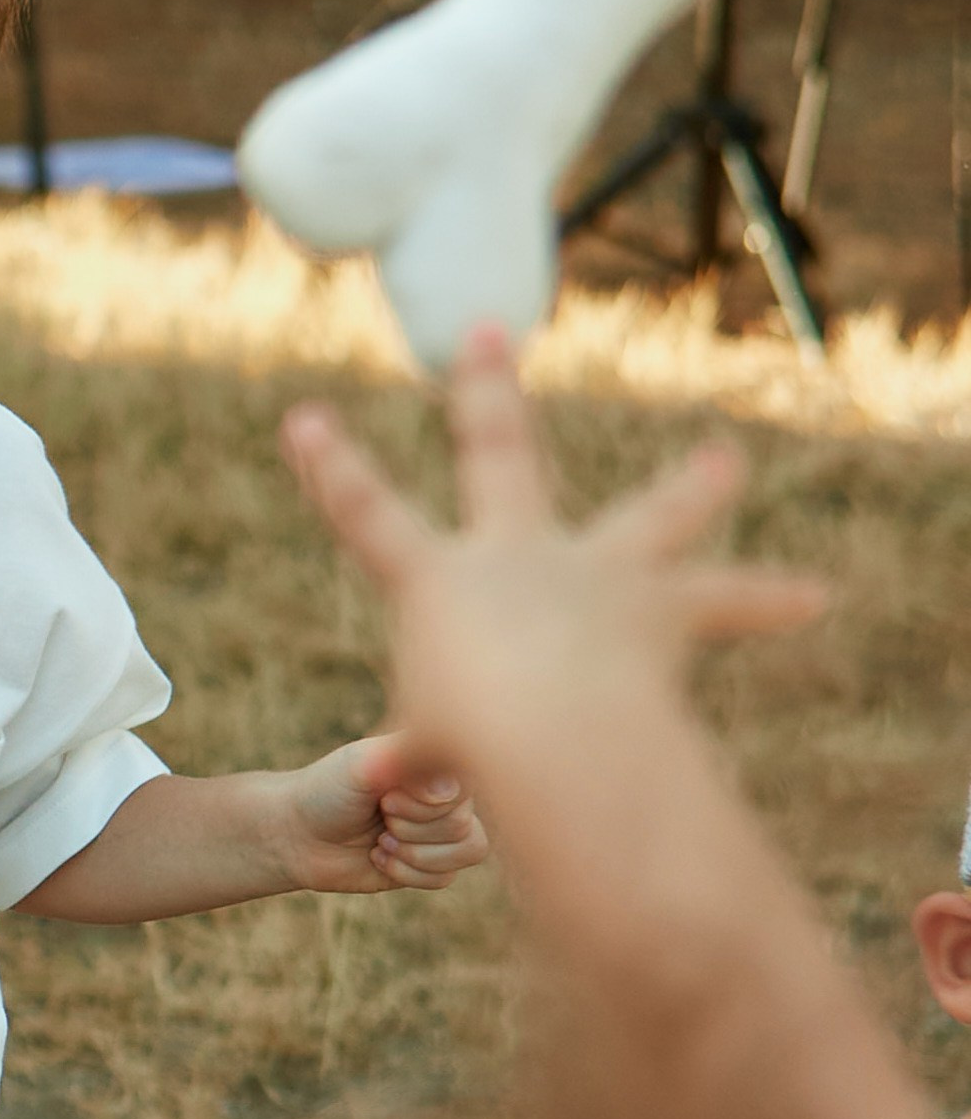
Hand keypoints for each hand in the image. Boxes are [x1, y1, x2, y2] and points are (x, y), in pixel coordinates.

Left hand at [278, 733, 489, 897]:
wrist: (298, 834)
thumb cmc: (329, 790)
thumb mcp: (362, 765)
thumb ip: (406, 761)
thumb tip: (448, 789)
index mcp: (436, 759)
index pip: (465, 786)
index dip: (423, 802)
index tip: (384, 797)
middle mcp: (447, 792)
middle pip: (464, 823)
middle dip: (411, 828)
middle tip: (379, 814)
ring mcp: (442, 828)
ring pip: (469, 850)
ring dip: (414, 853)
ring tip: (381, 840)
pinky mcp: (431, 864)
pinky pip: (445, 878)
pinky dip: (407, 873)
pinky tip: (379, 857)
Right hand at [281, 328, 825, 769]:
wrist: (552, 724)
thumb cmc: (471, 743)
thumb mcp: (430, 751)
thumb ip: (412, 754)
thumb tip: (381, 782)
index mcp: (436, 581)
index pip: (366, 516)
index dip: (331, 468)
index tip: (304, 419)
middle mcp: (516, 552)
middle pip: (498, 455)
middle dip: (486, 394)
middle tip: (486, 336)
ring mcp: (592, 566)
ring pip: (647, 515)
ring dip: (689, 489)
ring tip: (724, 462)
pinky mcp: (659, 600)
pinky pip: (727, 599)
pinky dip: (769, 599)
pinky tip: (814, 597)